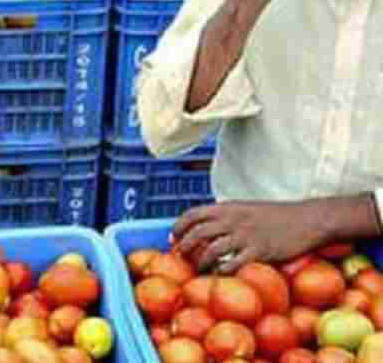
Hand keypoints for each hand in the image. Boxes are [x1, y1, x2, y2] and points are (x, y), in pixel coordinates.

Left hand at [171, 201, 321, 273]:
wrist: (309, 219)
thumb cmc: (279, 215)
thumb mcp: (247, 208)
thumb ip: (228, 215)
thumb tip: (208, 226)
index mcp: (228, 207)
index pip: (193, 214)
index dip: (179, 226)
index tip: (173, 238)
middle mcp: (233, 219)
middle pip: (197, 233)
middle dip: (183, 246)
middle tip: (180, 257)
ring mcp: (245, 235)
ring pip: (211, 250)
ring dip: (200, 262)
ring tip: (199, 269)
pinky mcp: (260, 251)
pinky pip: (233, 264)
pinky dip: (222, 272)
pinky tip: (220, 276)